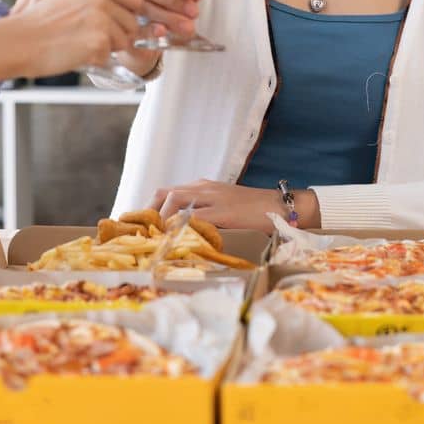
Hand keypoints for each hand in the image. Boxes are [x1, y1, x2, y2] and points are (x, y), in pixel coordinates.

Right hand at [8, 0, 143, 76]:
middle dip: (119, 35)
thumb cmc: (38, 24)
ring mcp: (101, 22)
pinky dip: (95, 60)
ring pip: (124, 42)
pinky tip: (75, 53)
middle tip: (94, 40)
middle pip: (132, 23)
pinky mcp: (99, 43)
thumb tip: (118, 11)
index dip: (129, 13)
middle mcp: (101, 1)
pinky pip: (109, 57)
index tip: (120, 23)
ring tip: (82, 46)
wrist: (21, 41)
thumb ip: (94, 0)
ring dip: (108, 49)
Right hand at [131, 0, 201, 44]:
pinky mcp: (122, 30)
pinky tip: (162, 31)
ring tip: (186, 27)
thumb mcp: (176, 6)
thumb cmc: (160, 18)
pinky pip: (133, 28)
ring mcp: (125, 9)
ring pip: (143, 6)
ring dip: (167, 16)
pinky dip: (149, 30)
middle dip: (175, 0)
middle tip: (193, 12)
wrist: (140, 43)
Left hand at [150, 179, 317, 232]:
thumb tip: (185, 231)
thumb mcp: (223, 206)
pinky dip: (182, 225)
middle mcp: (204, 188)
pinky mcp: (224, 211)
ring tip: (156, 237)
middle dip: (149, 211)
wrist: (280, 206)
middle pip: (165, 193)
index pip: (168, 191)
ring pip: (175, 199)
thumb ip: (204, 212)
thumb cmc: (253, 210)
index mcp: (202, 186)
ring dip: (161, 218)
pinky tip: (176, 237)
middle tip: (143, 232)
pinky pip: (196, 216)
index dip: (152, 207)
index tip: (143, 224)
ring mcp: (213, 197)